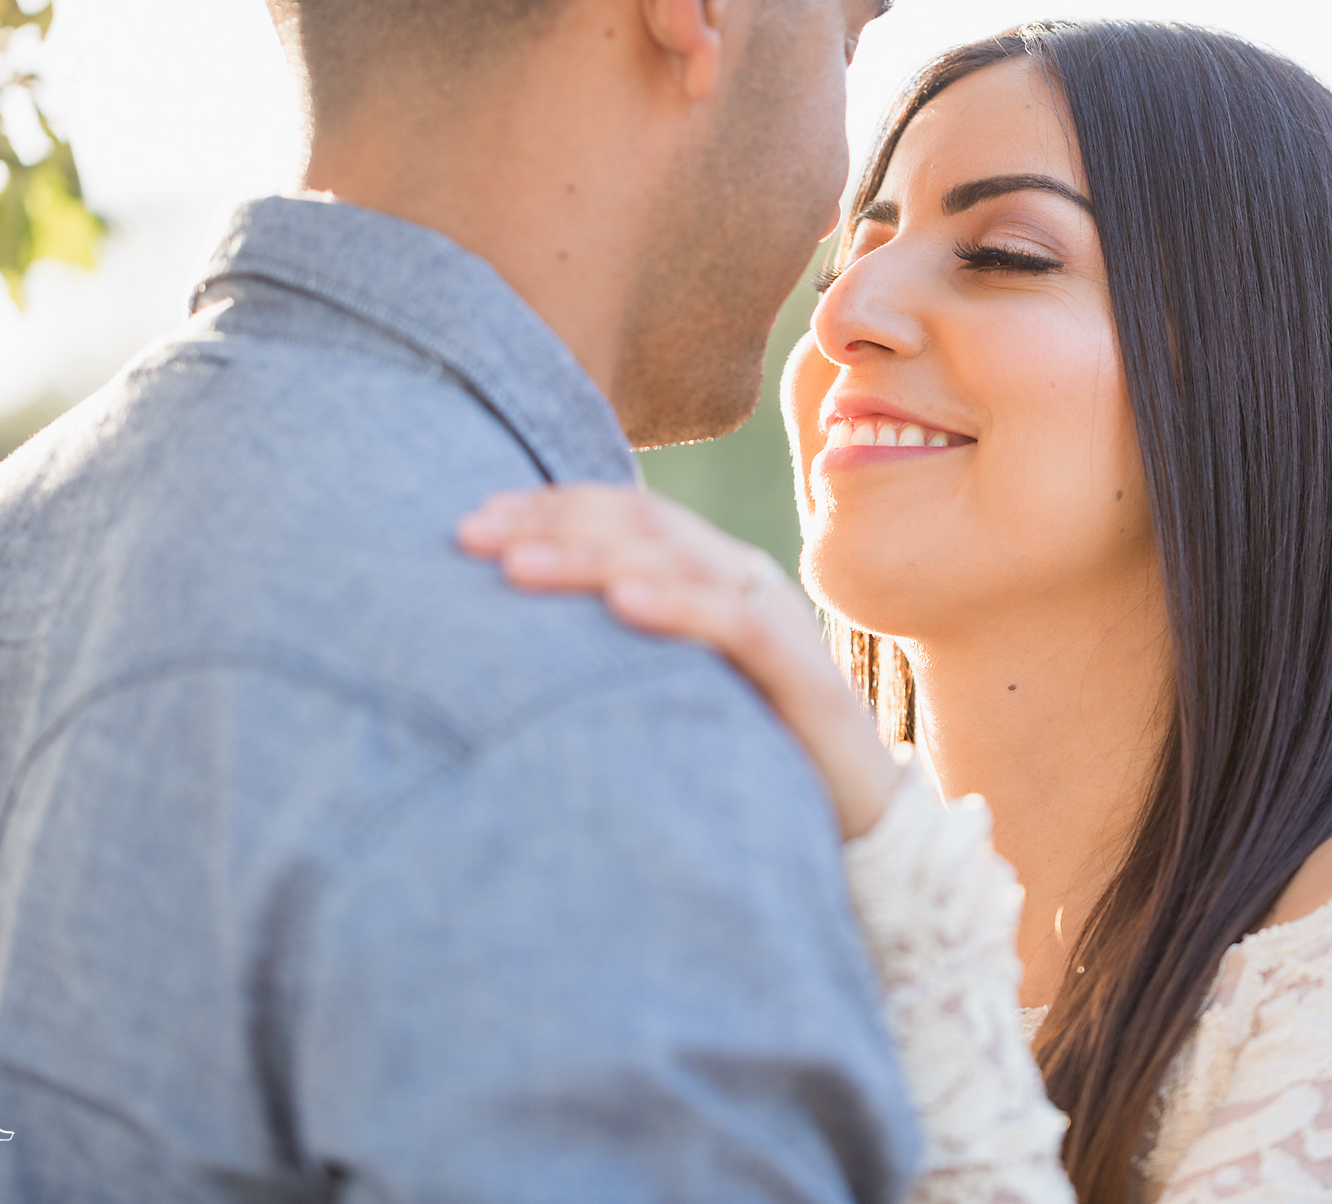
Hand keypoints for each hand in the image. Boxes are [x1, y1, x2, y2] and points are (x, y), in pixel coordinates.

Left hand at [456, 485, 904, 838]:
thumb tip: (516, 640)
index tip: (473, 519)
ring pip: (678, 563)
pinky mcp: (805, 676)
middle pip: (641, 524)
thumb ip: (622, 652)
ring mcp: (778, 622)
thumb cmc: (752, 756)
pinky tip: (620, 603)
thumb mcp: (673, 689)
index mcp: (713, 575)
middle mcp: (745, 582)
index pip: (626, 514)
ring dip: (589, 559)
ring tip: (517, 567)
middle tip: (469, 534)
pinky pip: (735, 626)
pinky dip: (676, 606)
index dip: (549, 506)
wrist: (863, 826)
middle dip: (549, 522)